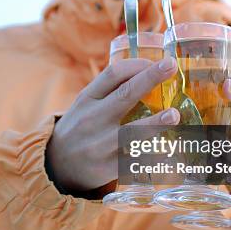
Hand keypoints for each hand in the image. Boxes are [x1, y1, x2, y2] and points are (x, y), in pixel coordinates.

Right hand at [46, 57, 179, 193]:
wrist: (56, 165)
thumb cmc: (80, 127)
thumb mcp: (87, 104)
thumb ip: (111, 90)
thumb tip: (150, 71)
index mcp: (88, 98)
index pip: (113, 74)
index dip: (138, 64)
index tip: (159, 61)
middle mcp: (92, 119)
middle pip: (125, 95)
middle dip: (150, 78)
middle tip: (171, 66)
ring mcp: (99, 145)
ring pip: (130, 132)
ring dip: (154, 123)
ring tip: (174, 114)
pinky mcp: (107, 168)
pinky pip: (134, 161)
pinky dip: (153, 156)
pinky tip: (171, 150)